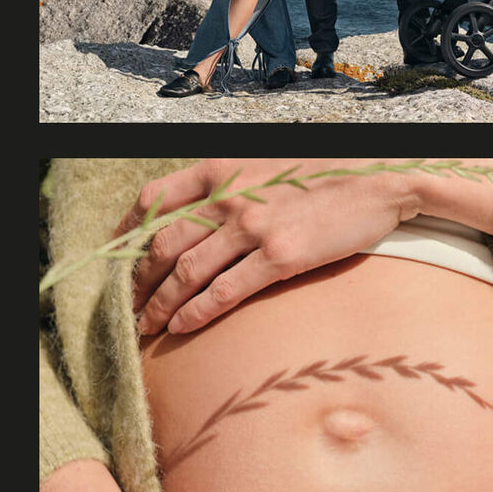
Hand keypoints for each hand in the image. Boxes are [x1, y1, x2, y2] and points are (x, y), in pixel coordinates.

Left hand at [122, 159, 423, 335]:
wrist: (377, 176)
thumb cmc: (324, 171)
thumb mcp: (264, 163)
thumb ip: (229, 184)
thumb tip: (200, 210)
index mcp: (222, 169)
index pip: (155, 199)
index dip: (127, 231)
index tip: (115, 255)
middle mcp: (230, 197)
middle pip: (162, 243)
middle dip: (138, 279)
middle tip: (126, 304)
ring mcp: (253, 227)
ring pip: (186, 272)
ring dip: (158, 304)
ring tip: (145, 326)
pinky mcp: (280, 257)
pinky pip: (224, 292)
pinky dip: (195, 313)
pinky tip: (180, 328)